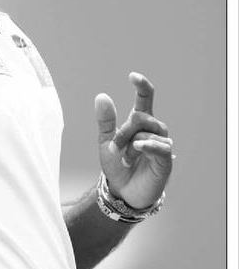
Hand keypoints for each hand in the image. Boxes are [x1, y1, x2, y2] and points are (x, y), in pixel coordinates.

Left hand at [95, 72, 174, 209]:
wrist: (122, 192)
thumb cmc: (117, 166)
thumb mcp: (106, 141)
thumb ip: (106, 120)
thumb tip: (102, 95)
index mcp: (139, 124)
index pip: (145, 99)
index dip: (142, 86)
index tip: (133, 76)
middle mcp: (153, 131)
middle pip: (141, 117)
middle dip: (123, 131)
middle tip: (114, 148)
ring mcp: (161, 145)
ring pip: (148, 132)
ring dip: (131, 145)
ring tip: (124, 159)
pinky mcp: (165, 160)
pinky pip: (160, 146)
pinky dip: (148, 145)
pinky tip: (138, 147)